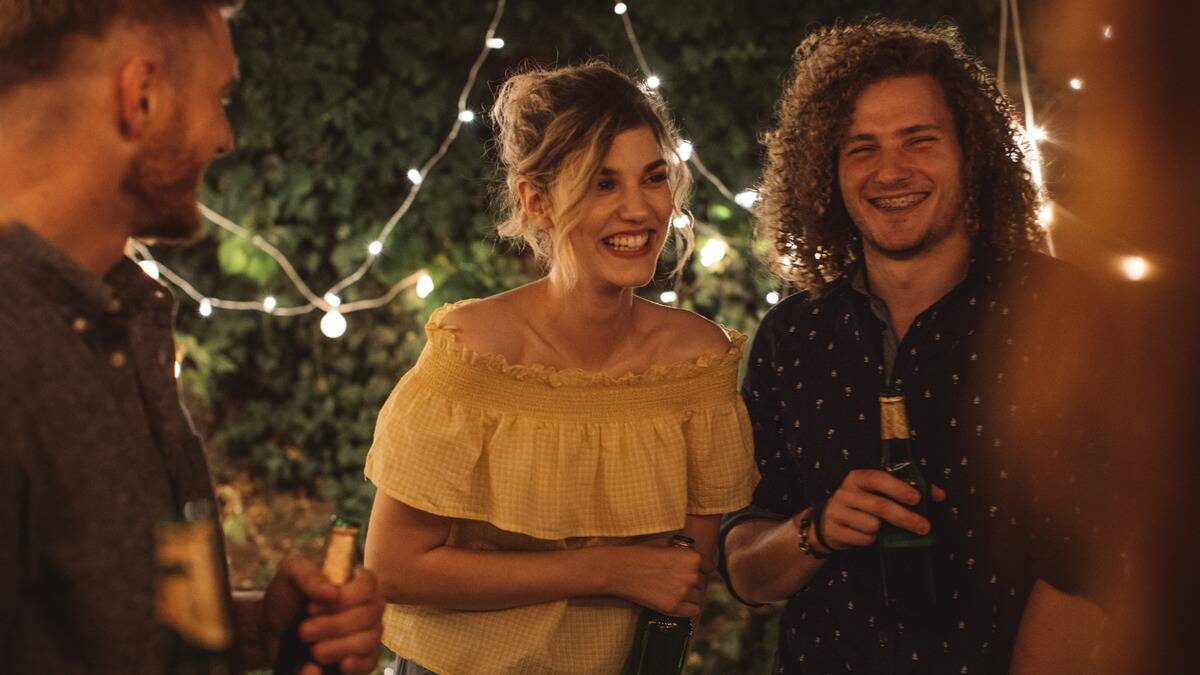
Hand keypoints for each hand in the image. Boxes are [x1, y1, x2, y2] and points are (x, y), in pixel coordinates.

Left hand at [262, 554, 384, 674]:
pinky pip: (369, 664)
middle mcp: (369, 605)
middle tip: (303, 631)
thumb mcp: (289, 576)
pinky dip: (352, 668)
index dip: (344, 598)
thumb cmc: (287, 598)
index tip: (312, 608)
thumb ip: (307, 574)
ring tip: (312, 651)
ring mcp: (369, 632)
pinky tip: (336, 666)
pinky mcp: (364, 658)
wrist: (274, 631)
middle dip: (333, 626)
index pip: (367, 585)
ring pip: (368, 641)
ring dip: (338, 648)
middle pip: (368, 615)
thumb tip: (332, 592)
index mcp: (356, 580)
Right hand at [604, 540, 703, 616]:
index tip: (690, 570)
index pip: (708, 567)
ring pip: (698, 597)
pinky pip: (693, 611)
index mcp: (692, 557)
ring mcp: (683, 593)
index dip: (699, 568)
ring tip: (671, 589)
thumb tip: (690, 551)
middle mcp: (692, 576)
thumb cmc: (640, 553)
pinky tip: (674, 601)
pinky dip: (686, 608)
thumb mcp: (664, 542)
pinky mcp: (673, 608)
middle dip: (691, 582)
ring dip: (689, 595)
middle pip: (702, 583)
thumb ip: (682, 548)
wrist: (619, 570)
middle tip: (674, 580)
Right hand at [815, 470, 945, 551]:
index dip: (898, 488)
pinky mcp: (833, 529)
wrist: (827, 521)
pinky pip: (863, 539)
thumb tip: (939, 494)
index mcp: (858, 478)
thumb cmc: (861, 504)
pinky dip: (870, 540)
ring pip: (871, 526)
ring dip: (882, 531)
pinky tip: (866, 535)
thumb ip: (908, 490)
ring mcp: (837, 511)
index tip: (917, 499)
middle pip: (880, 506)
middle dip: (905, 518)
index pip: (878, 478)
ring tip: (879, 528)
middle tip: (924, 527)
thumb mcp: (879, 493)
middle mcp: (845, 491)